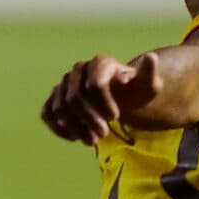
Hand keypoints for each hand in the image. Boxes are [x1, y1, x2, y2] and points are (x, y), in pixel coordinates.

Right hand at [41, 52, 163, 144]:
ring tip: (92, 141)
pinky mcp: (55, 98)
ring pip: (60, 107)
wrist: (123, 99)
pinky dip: (59, 128)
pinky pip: (48, 113)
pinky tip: (75, 138)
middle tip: (103, 135)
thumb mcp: (148, 85)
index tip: (116, 117)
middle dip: (88, 119)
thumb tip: (151, 58)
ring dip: (75, 127)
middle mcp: (79, 70)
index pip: (94, 84)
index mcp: (101, 63)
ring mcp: (65, 84)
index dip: (103, 103)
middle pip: (74, 97)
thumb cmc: (136, 91)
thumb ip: (150, 74)